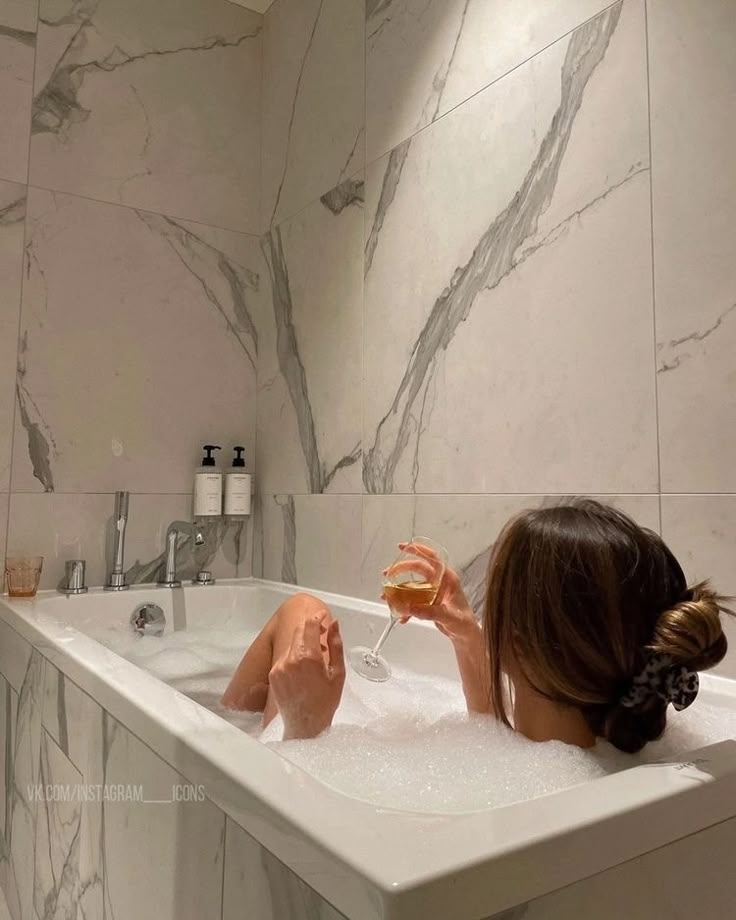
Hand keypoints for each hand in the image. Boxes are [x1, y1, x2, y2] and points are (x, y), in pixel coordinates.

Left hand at [268, 616, 345, 739]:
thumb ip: (335, 644)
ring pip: (292, 643)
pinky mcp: (273, 674)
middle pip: (299, 630)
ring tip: (315, 656)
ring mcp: (279, 666)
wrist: (306, 726)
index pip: (309, 624)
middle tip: (323, 634)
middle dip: (311, 628)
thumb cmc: (325, 702)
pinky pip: (284, 656)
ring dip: (303, 642)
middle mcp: (290, 659)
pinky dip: (294, 655)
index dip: (317, 616)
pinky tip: (304, 668)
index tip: (324, 616)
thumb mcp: (338, 672)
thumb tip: (334, 624)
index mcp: (308, 657)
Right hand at [384, 541, 479, 647]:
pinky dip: (405, 607)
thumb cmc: (464, 623)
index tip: (403, 547)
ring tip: (386, 595)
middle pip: (417, 568)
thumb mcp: (449, 617)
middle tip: (388, 574)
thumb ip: (432, 612)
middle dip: (401, 569)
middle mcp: (440, 582)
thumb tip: (412, 608)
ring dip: (398, 589)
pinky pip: (413, 600)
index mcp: (448, 579)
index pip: (433, 558)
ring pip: (412, 584)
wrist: (465, 635)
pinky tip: (400, 616)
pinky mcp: (428, 602)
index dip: (419, 549)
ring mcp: (433, 591)